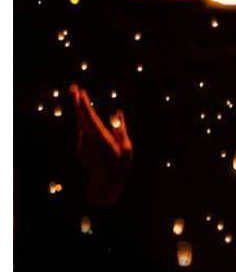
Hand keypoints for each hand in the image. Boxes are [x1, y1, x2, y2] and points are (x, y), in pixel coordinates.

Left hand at [71, 84, 132, 206]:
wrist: (106, 184)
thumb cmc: (120, 165)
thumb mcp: (127, 146)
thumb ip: (120, 129)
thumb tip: (118, 113)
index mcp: (100, 137)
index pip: (90, 117)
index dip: (84, 104)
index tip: (80, 92)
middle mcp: (88, 139)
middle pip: (81, 117)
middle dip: (77, 101)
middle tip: (73, 87)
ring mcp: (82, 144)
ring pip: (81, 124)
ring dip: (81, 112)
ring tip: (78, 96)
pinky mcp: (81, 148)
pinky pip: (84, 132)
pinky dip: (86, 124)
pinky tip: (89, 123)